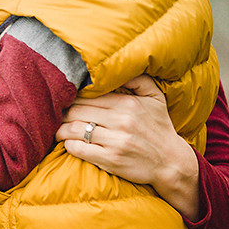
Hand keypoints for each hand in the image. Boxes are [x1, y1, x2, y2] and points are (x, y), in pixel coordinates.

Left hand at [56, 75, 199, 218]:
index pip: (88, 95)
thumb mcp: (155, 98)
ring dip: (61, 129)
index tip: (64, 99)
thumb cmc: (159, 127)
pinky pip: (79, 149)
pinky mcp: (111, 160)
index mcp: (128, 104)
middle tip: (56, 114)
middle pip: (77, 111)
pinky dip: (68, 145)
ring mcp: (116, 142)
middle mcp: (121, 121)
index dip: (71, 97)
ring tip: (58, 129)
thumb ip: (138, 79)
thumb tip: (117, 66)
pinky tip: (68, 143)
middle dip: (62, 112)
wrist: (172, 162)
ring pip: (74, 130)